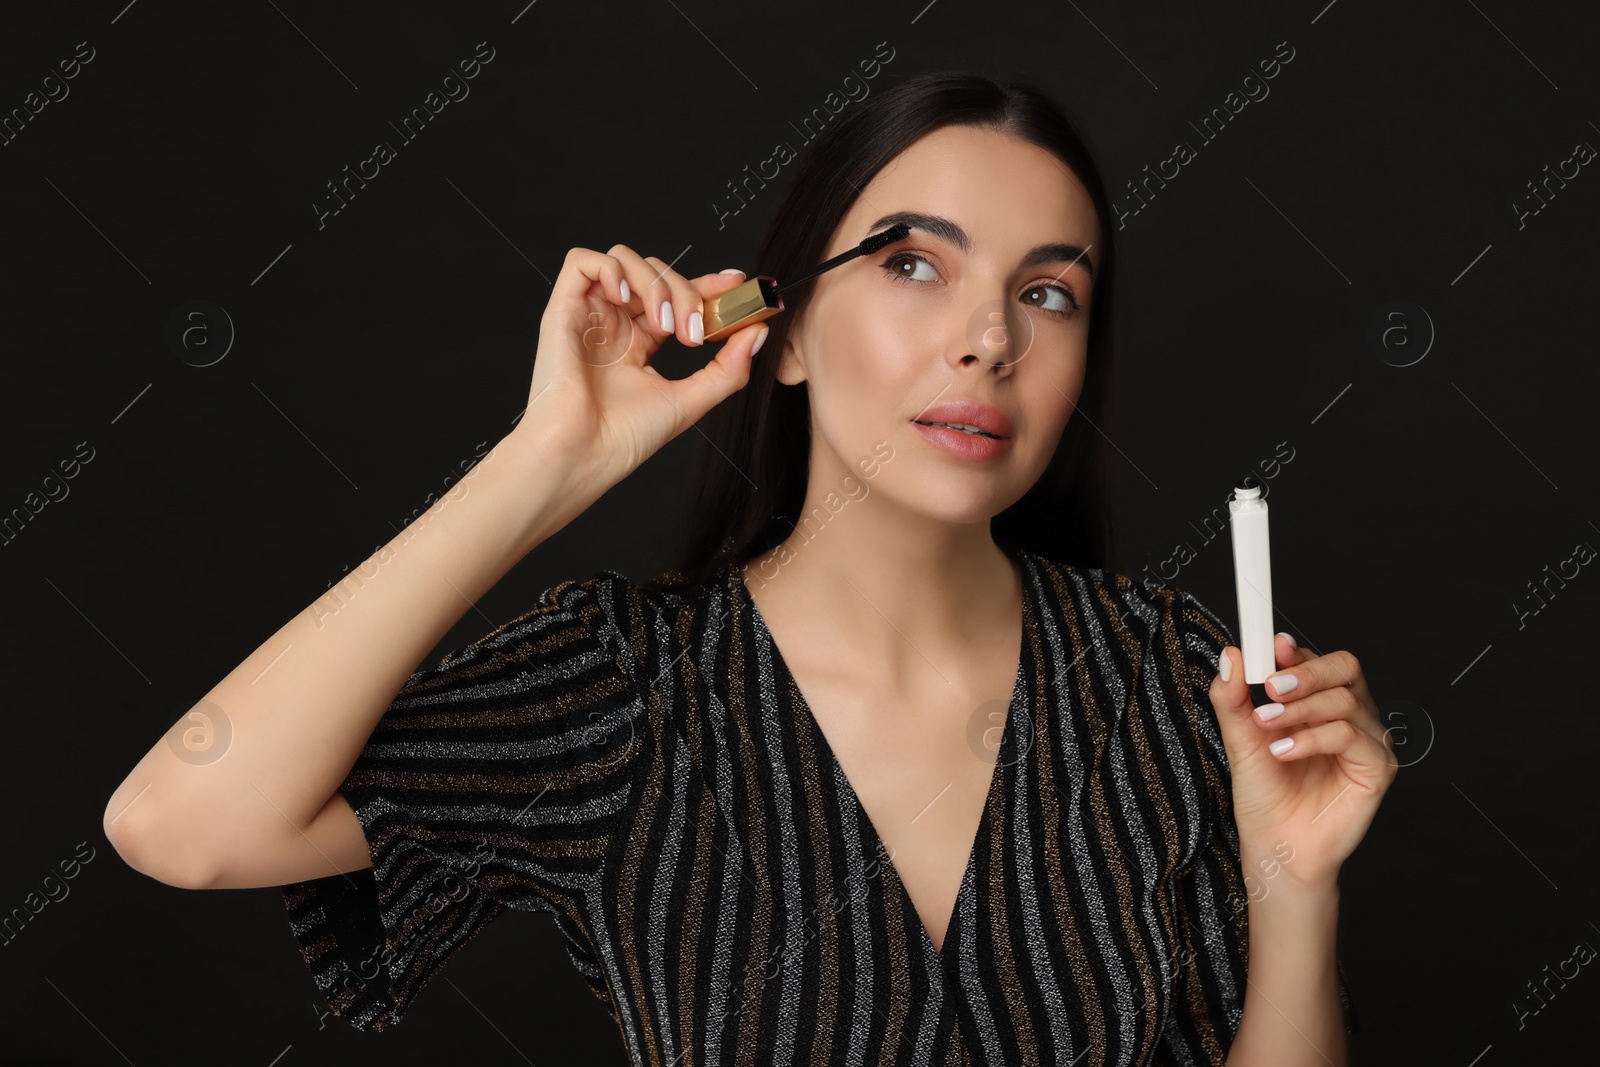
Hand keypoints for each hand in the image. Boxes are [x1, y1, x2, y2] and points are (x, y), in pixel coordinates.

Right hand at [507, 244, 769, 483]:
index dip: (707, 284)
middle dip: (686, 292)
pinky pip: (582, 262)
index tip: (737, 285)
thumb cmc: (625, 438)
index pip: (675, 297)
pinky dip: (611, 268)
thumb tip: (757, 331)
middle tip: (695, 332)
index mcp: (639, 344)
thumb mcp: (691, 401)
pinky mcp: (563, 310)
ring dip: (656, 284)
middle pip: (656, 274)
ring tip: (664, 325)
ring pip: (625, 260)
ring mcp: (589, 316)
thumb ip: (728, 368)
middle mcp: (613, 325)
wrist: (585, 455)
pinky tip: (625, 299)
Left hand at [1207, 635, 1396, 889]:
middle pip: (1345, 668)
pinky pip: (1352, 737)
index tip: (1269, 648)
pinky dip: (1314, 738)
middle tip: (1270, 686)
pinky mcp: (1377, 768)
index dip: (1295, 651)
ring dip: (1300, 710)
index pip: (1318, 660)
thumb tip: (1231, 655)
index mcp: (1320, 701)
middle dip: (1306, 672)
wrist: (1276, 845)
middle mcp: (1349, 715)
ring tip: (1267, 726)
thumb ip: (1233, 697)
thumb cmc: (1264, 793)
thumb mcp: (1240, 738)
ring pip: (1345, 701)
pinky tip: (1285, 751)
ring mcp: (1367, 740)